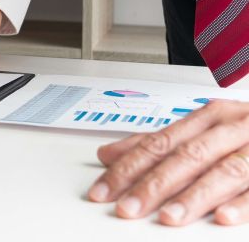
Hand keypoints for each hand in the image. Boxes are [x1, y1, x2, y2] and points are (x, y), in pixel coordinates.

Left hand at [88, 100, 248, 225]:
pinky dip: (243, 203)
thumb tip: (108, 154)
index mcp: (205, 118)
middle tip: (126, 208)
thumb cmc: (246, 132)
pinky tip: (223, 218)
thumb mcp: (199, 132)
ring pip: (221, 171)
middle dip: (152, 184)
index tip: (103, 189)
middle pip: (184, 157)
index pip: (157, 143)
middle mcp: (229, 128)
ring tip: (168, 218)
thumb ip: (156, 143)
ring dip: (193, 196)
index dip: (127, 166)